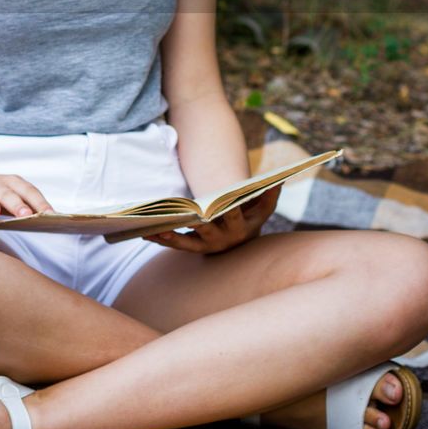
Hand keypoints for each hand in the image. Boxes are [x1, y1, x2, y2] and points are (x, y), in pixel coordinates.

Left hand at [146, 185, 280, 254]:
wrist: (241, 246)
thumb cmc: (249, 220)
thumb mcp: (261, 211)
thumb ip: (269, 196)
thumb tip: (280, 179)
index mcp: (241, 229)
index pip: (233, 217)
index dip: (227, 209)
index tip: (219, 201)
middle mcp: (223, 241)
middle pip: (207, 230)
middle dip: (196, 223)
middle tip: (185, 215)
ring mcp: (206, 247)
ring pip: (186, 243)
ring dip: (171, 235)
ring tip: (157, 226)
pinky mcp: (193, 249)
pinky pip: (175, 244)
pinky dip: (161, 238)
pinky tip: (146, 232)